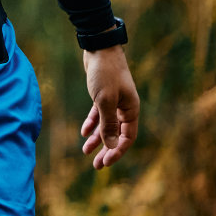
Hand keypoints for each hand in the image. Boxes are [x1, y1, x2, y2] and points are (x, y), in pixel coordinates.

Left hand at [80, 43, 139, 168]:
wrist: (99, 49)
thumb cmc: (105, 73)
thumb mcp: (105, 100)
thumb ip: (108, 123)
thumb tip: (112, 145)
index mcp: (131, 110)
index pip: (127, 137)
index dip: (117, 151)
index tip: (105, 162)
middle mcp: (125, 107)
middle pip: (117, 134)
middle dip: (107, 150)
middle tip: (96, 165)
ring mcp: (114, 101)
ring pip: (106, 125)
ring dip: (97, 139)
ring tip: (86, 152)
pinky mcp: (102, 95)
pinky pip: (99, 114)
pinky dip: (92, 123)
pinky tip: (83, 132)